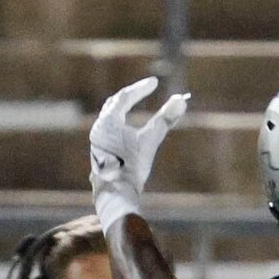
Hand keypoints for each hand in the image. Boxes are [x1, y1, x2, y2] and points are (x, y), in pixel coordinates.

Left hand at [89, 77, 190, 212]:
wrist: (115, 195)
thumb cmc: (131, 168)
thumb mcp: (150, 141)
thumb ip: (165, 120)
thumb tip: (182, 100)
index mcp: (108, 122)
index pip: (124, 97)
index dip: (141, 88)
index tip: (154, 82)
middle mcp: (99, 128)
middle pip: (114, 104)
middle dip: (130, 96)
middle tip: (143, 90)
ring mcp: (96, 141)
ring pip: (109, 117)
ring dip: (122, 109)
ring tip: (133, 104)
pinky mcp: (99, 152)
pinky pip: (108, 130)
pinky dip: (119, 123)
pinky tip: (125, 130)